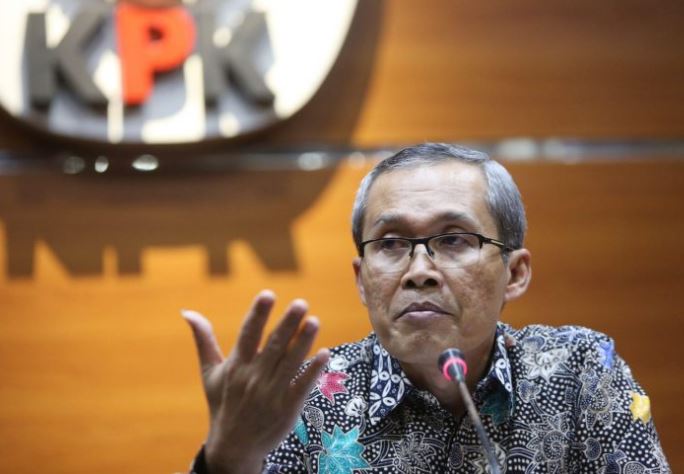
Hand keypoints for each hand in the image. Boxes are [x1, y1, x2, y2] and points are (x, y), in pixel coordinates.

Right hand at [183, 290, 328, 473]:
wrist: (234, 447)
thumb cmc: (222, 403)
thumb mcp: (210, 372)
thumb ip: (203, 340)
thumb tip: (187, 311)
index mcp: (236, 365)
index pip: (248, 334)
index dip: (258, 314)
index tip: (268, 295)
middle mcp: (253, 377)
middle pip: (274, 345)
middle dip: (287, 323)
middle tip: (301, 303)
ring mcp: (272, 393)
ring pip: (290, 362)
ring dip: (304, 341)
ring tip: (314, 321)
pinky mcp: (287, 407)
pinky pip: (302, 385)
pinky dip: (313, 370)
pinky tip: (324, 353)